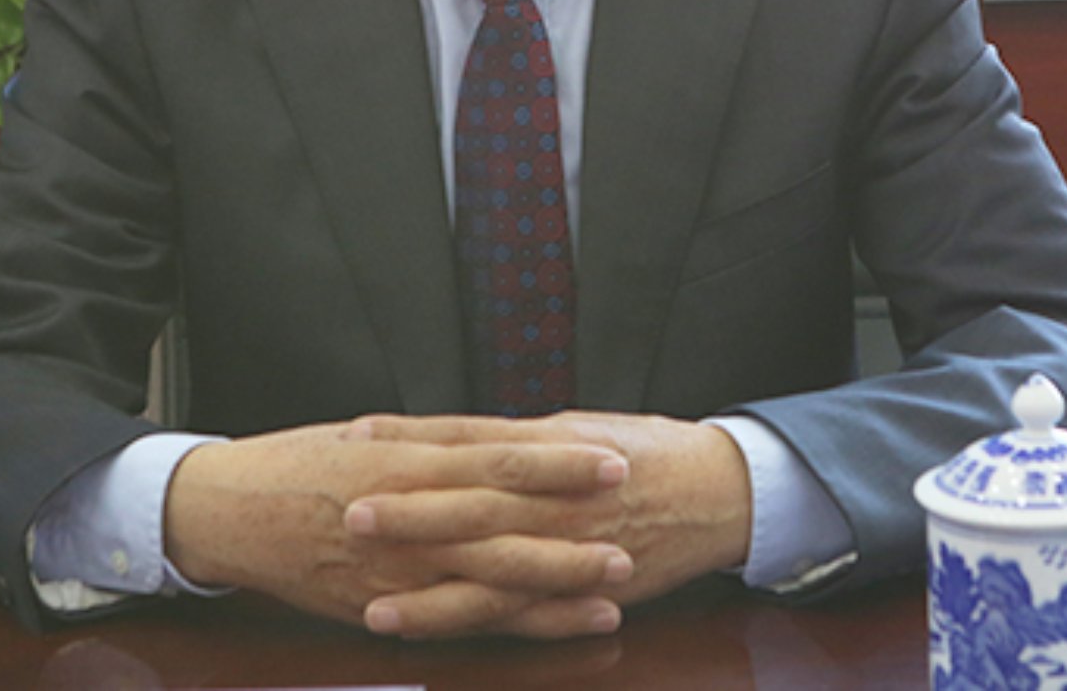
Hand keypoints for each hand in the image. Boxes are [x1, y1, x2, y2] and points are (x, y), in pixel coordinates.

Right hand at [160, 420, 637, 638]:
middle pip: (504, 515)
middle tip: (635, 514)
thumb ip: (432, 444)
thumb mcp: (369, 439)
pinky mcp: (384, 604)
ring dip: (556, 578)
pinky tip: (554, 623)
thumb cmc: (300, 467)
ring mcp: (397, 565)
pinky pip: (458, 618)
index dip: (557, 458)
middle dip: (573, 517)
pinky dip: (510, 622)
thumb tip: (493, 436)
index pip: (497, 454)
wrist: (230, 511)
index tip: (611, 452)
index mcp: (408, 459)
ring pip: (489, 574)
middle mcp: (408, 511)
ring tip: (616, 581)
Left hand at [338, 411, 751, 633]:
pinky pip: (527, 616)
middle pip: (472, 504)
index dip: (410, 439)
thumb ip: (515, 438)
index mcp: (548, 447)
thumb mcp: (576, 427)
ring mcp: (570, 551)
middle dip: (409, 513)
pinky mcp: (585, 591)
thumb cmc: (644, 452)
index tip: (356, 435)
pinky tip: (443, 638)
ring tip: (373, 607)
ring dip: (431, 596)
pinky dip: (481, 627)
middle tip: (349, 512)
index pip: (467, 439)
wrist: (717, 494)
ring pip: (493, 577)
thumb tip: (453, 439)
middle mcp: (556, 499)